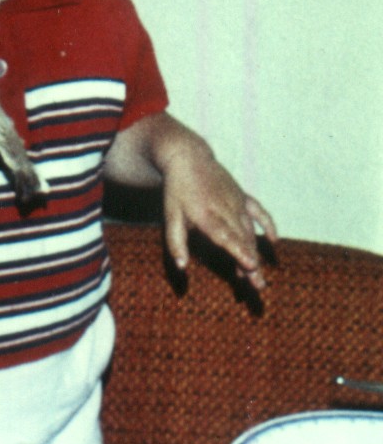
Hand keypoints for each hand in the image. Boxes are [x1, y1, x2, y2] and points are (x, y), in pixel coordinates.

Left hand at [161, 141, 277, 290]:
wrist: (188, 158)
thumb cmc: (177, 191)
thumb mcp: (170, 216)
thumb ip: (175, 243)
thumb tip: (181, 267)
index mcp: (206, 215)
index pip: (225, 236)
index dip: (239, 251)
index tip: (251, 265)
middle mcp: (225, 209)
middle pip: (242, 239)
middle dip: (251, 263)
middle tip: (259, 286)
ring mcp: (237, 202)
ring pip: (250, 231)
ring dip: (256, 253)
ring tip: (257, 277)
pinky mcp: (243, 196)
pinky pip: (259, 211)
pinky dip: (268, 224)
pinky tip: (274, 241)